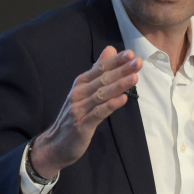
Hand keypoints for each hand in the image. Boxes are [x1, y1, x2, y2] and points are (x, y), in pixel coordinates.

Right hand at [30, 46, 141, 177]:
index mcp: (81, 83)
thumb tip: (110, 49)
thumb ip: (98, 70)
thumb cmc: (75, 115)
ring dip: (118, 86)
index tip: (130, 53)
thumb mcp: (86, 91)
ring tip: (134, 78)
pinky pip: (98, 113)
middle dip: (121, 70)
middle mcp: (79, 93)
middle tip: (138, 62)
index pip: (100, 68)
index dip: (115, 61)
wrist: (55, 144)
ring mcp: (79, 109)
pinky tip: (123, 99)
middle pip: (102, 79)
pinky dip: (110, 105)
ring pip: (101, 95)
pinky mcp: (82, 125)